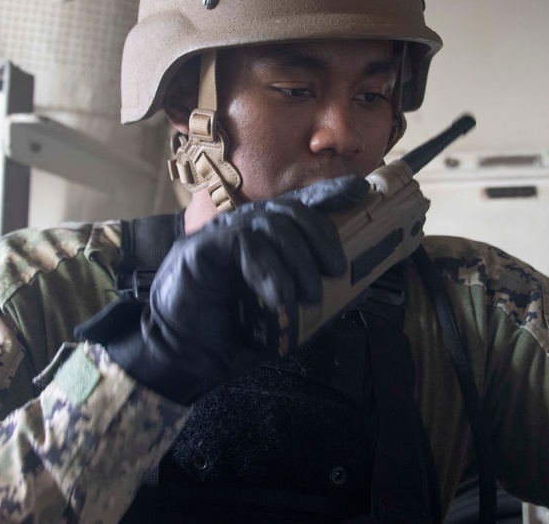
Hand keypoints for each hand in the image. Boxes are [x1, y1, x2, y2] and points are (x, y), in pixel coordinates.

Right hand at [75, 175, 368, 403]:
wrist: (184, 358)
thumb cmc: (232, 336)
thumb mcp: (286, 318)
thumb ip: (321, 301)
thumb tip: (364, 289)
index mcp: (263, 239)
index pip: (299, 206)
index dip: (329, 194)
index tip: (359, 190)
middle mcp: (243, 229)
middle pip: (292, 210)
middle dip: (321, 236)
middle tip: (335, 270)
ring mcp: (221, 234)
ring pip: (273, 223)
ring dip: (298, 259)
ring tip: (306, 296)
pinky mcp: (203, 248)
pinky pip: (245, 243)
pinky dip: (269, 272)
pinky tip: (278, 299)